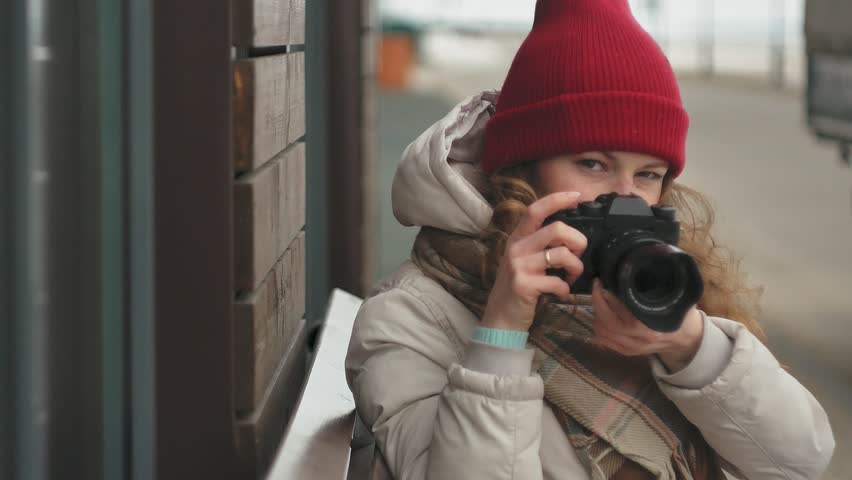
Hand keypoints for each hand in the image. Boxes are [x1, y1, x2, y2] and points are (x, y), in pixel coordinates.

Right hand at [480, 191, 587, 331]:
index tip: (576, 196)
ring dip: (576, 267)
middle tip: (578, 256)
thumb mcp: (522, 260)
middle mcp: (516, 249)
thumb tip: (569, 234)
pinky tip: (561, 294)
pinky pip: (558, 282)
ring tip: (572, 278)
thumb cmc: (517, 288)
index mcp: (517, 239)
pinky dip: (566, 290)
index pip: (535, 210)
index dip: (557, 199)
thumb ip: (539, 245)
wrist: (500, 319)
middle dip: (578, 241)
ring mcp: (519, 266)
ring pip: (562, 255)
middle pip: (557, 229)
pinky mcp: (524, 285)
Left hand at [591, 279, 703, 371]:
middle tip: (597, 288)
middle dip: (597, 302)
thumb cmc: (680, 314)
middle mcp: (638, 339)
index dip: (605, 294)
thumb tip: (641, 264)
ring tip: (600, 300)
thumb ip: (659, 285)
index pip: (619, 308)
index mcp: (648, 324)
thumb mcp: (675, 297)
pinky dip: (599, 327)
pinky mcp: (627, 352)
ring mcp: (631, 348)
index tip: (601, 281)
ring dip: (597, 315)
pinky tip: (602, 316)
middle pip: (605, 322)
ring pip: (602, 332)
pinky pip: (604, 341)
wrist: (687, 339)